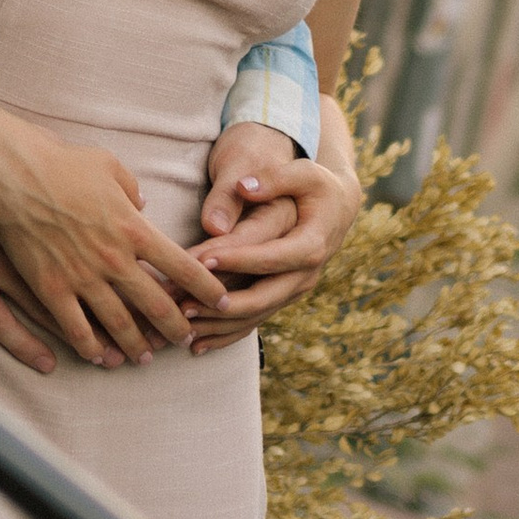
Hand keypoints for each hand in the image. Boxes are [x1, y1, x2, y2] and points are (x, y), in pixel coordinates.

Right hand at [0, 121, 224, 367]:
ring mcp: (83, 278)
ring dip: (136, 345)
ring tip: (145, 357)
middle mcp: (116, 259)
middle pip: (157, 305)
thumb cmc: (62, 163)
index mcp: (135, 228)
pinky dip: (90, 347)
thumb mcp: (109, 166)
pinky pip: (76, 328)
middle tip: (185, 339)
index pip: (184, 267)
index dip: (207, 288)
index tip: (222, 300)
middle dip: (176, 327)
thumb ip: (132, 189)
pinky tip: (98, 357)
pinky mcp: (52, 288)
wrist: (15, 174)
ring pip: (119, 324)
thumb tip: (142, 205)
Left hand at [185, 113, 362, 341]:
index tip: (203, 260)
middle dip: (222, 302)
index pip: (272, 257)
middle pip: (263, 297)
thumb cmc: (314, 186)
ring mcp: (294, 290)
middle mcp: (305, 274)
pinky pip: (254, 322)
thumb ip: (273, 179)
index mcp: (311, 244)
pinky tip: (196, 345)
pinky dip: (226, 334)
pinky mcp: (282, 297)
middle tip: (183, 302)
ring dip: (218, 324)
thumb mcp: (302, 173)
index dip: (238, 260)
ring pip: (256, 315)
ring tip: (181, 323)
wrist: (337, 207)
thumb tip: (244, 187)